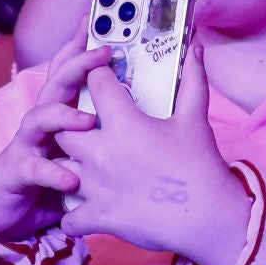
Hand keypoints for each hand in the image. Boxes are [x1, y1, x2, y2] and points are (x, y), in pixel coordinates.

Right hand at [0, 36, 102, 240]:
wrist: (13, 211)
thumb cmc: (62, 170)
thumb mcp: (91, 143)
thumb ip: (114, 120)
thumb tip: (161, 99)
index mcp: (66, 107)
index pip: (73, 68)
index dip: (83, 42)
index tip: (100, 17)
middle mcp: (46, 118)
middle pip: (58, 83)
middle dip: (78, 64)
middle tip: (105, 52)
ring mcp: (29, 143)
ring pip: (40, 118)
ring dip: (64, 115)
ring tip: (89, 120)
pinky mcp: (19, 171)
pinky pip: (35, 169)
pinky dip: (53, 172)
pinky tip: (72, 178)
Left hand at [54, 44, 250, 264]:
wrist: (207, 215)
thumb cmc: (201, 165)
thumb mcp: (196, 119)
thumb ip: (193, 80)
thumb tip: (195, 48)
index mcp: (124, 124)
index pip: (96, 84)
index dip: (98, 75)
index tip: (102, 75)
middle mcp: (101, 152)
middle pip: (62, 128)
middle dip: (71, 125)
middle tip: (88, 128)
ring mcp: (94, 186)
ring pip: (58, 169)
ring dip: (68, 167)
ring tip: (85, 167)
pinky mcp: (96, 216)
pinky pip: (68, 216)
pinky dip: (74, 213)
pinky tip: (87, 207)